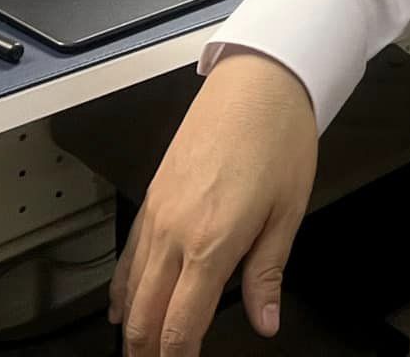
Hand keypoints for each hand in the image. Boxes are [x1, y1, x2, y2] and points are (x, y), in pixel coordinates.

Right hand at [108, 52, 318, 354]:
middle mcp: (175, 232)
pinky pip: (127, 254)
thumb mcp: (287, 212)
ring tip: (143, 350)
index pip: (181, 325)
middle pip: (146, 315)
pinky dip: (123, 288)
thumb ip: (267, 274)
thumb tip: (265, 321)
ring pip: (130, 288)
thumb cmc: (279, 138)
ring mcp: (158, 213)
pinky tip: (124, 306)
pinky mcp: (153, 195)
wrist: (259, 80)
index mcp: (211, 242)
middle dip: (149, 351)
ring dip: (134, 326)